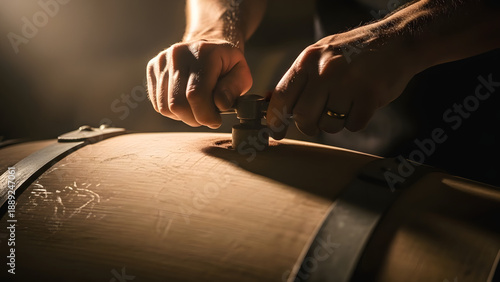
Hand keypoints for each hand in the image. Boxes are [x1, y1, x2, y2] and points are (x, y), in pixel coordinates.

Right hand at [147, 39, 251, 128]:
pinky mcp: (152, 69)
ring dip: (183, 116)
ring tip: (197, 108)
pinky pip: (158, 104)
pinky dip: (173, 111)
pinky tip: (185, 102)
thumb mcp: (241, 73)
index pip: (196, 94)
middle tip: (207, 116)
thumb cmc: (226, 63)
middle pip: (178, 104)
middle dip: (195, 118)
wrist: (207, 46)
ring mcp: (162, 60)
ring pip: (166, 107)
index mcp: (203, 53)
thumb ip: (234, 88)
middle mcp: (178, 54)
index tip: (215, 120)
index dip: (205, 115)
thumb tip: (220, 104)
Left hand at [266, 29, 418, 138]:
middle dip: (309, 126)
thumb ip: (298, 79)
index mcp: (308, 60)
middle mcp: (325, 71)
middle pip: (304, 117)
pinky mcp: (369, 95)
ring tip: (345, 105)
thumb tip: (270, 102)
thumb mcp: (320, 56)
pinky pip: (353, 125)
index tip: (276, 132)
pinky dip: (355, 121)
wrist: (397, 40)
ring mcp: (348, 83)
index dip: (275, 119)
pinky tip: (361, 104)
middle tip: (317, 121)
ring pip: (329, 125)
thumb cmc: (353, 53)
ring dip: (335, 123)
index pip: (282, 97)